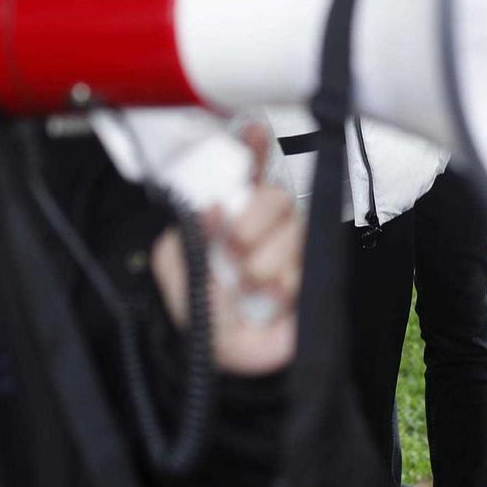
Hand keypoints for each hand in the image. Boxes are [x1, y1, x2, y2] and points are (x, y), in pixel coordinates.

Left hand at [150, 124, 299, 376]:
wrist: (221, 356)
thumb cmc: (199, 305)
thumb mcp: (176, 264)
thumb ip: (190, 230)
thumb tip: (213, 206)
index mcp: (232, 210)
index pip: (250, 168)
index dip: (254, 146)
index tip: (253, 130)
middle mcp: (265, 223)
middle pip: (277, 195)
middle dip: (253, 220)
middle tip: (233, 247)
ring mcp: (291, 249)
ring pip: (292, 230)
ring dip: (262, 261)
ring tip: (245, 283)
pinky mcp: (311, 277)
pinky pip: (303, 267)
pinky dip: (279, 287)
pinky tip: (265, 300)